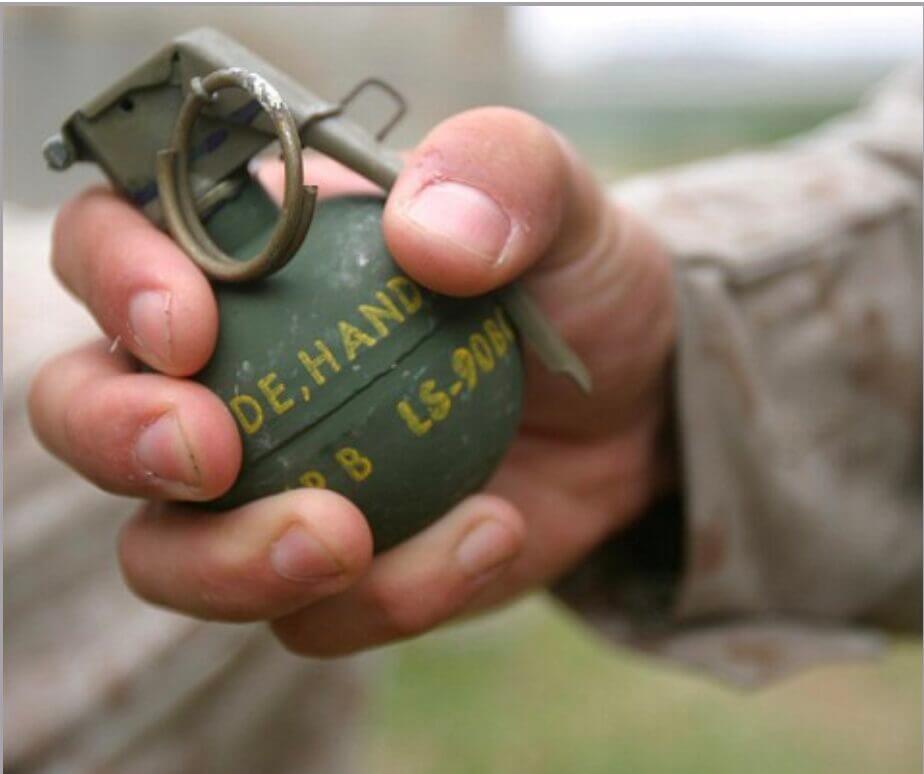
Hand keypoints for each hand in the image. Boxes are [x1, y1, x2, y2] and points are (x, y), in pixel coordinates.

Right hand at [29, 108, 674, 654]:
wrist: (634, 401)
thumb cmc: (572, 280)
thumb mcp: (557, 200)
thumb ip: (501, 174)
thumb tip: (425, 240)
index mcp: (248, 255)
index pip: (113, 243)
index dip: (115, 278)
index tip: (191, 328)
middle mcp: (230, 373)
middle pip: (86, 408)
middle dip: (118, 436)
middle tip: (213, 455)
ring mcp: (268, 484)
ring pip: (167, 550)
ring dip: (231, 564)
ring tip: (348, 540)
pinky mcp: (331, 570)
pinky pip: (313, 614)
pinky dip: (393, 593)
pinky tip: (490, 533)